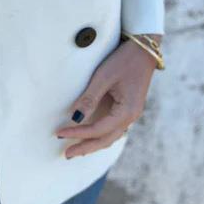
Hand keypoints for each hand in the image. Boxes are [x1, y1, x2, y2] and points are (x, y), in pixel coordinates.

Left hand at [54, 36, 158, 158]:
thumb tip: (75, 117)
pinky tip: (90, 137)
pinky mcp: (127, 108)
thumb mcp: (104, 77)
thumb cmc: (124, 60)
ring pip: (110, 136)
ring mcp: (131, 113)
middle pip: (106, 139)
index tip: (59, 133)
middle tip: (66, 154)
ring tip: (75, 150)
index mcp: (127, 111)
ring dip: (93, 144)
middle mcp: (131, 116)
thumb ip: (90, 98)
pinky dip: (100, 135)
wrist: (144, 49)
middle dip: (86, 148)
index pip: (98, 129)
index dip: (77, 133)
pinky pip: (113, 128)